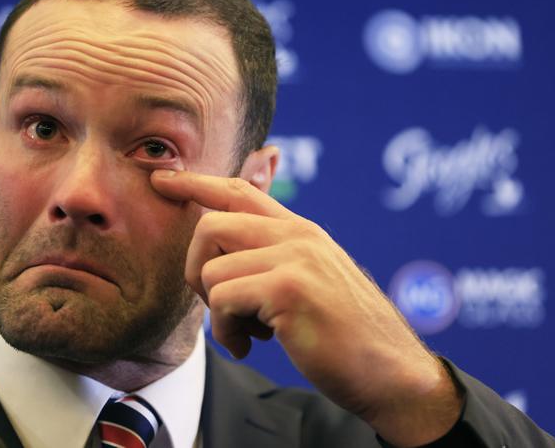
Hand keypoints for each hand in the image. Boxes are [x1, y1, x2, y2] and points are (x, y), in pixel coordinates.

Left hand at [150, 170, 461, 446]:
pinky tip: (248, 346)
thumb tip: (225, 254)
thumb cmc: (344, 334)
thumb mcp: (312, 281)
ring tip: (244, 333)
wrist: (392, 373)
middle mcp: (297, 236)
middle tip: (216, 303)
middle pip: (210, 225)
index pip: (238, 189)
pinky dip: (224, 330)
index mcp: (301, 231)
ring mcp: (295, 259)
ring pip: (211, 270)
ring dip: (216, 313)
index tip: (162, 180)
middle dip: (195, 268)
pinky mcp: (289, 290)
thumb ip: (275, 258)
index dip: (195, 183)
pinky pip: (222, 300)